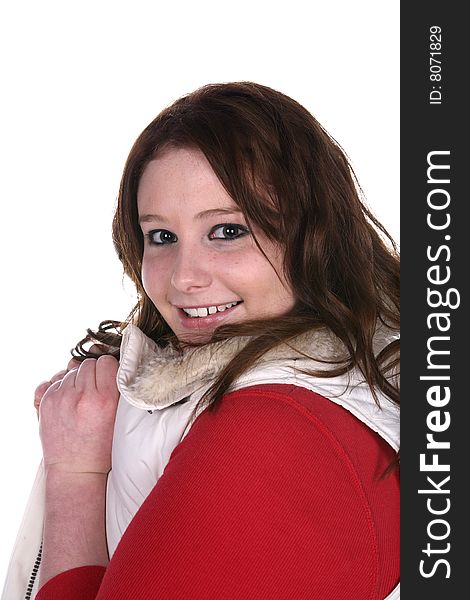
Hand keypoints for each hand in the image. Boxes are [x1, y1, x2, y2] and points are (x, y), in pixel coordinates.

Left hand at [38, 355, 119, 476]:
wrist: (75, 470)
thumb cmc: (101, 446)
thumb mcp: (119, 417)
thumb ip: (115, 386)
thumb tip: (100, 352)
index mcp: (105, 400)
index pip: (106, 363)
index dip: (109, 370)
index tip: (110, 380)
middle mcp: (81, 397)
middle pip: (88, 364)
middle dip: (93, 374)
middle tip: (95, 391)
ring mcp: (60, 399)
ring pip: (72, 370)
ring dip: (78, 379)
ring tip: (81, 399)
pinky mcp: (45, 403)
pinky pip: (56, 379)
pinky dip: (63, 386)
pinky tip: (68, 400)